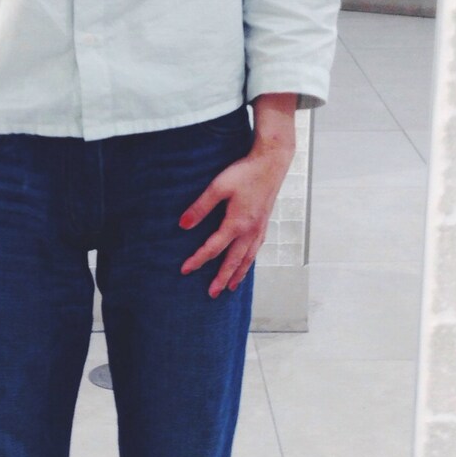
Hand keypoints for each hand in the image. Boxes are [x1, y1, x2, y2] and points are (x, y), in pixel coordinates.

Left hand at [178, 141, 295, 296]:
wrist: (271, 162)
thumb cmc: (244, 172)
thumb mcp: (218, 187)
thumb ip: (200, 207)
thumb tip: (183, 225)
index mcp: (237, 224)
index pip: (213, 248)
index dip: (198, 260)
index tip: (185, 270)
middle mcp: (250, 231)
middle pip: (234, 261)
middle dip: (222, 278)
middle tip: (212, 294)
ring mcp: (259, 228)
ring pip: (248, 258)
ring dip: (238, 274)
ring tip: (231, 287)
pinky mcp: (264, 223)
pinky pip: (256, 249)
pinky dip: (250, 261)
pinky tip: (247, 262)